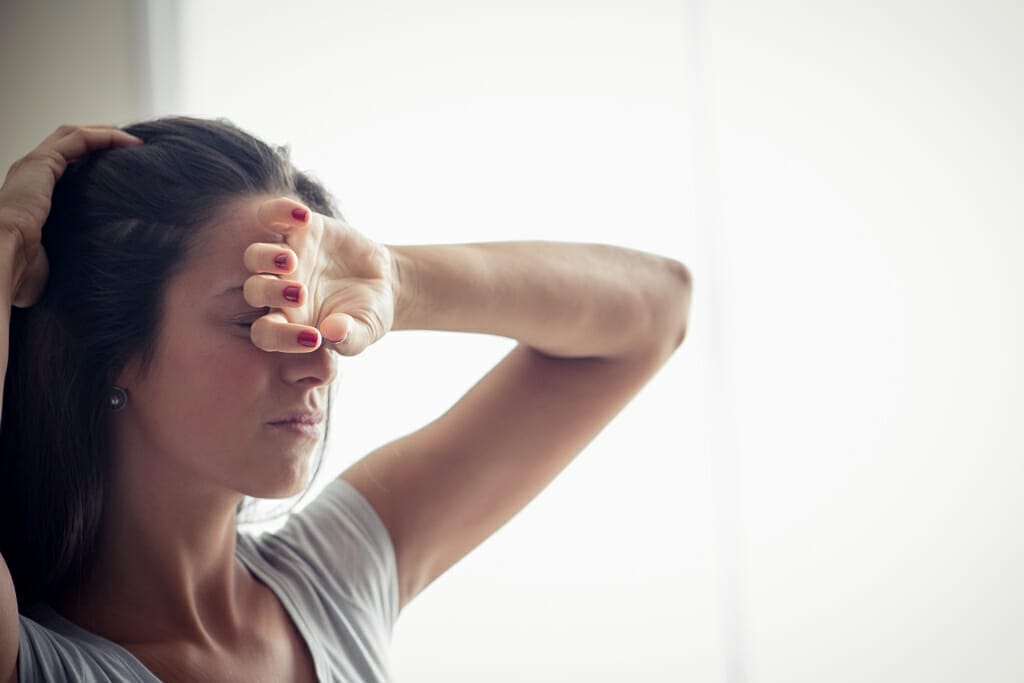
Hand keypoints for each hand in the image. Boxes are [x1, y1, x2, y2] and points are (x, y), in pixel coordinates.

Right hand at [0, 124, 142, 306]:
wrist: (0, 260)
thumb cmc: (20, 270)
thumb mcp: (51, 261)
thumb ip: (68, 257)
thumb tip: (96, 273)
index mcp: (31, 197)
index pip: (62, 170)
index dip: (90, 165)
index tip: (121, 172)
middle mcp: (30, 176)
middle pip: (68, 146)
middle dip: (100, 142)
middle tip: (131, 148)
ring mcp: (33, 166)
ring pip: (72, 135)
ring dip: (105, 134)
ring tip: (134, 142)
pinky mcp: (41, 162)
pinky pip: (78, 139)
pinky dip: (105, 136)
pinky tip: (129, 142)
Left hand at [242, 197, 396, 355]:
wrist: (381, 282)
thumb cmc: (367, 314)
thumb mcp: (365, 331)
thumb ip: (349, 339)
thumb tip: (333, 332)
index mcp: (288, 323)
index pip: (266, 334)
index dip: (280, 338)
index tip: (313, 339)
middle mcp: (279, 291)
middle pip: (254, 291)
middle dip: (270, 292)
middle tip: (301, 294)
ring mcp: (287, 258)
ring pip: (254, 256)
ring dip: (266, 258)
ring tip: (292, 260)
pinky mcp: (300, 229)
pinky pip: (272, 216)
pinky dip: (279, 211)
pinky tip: (302, 216)